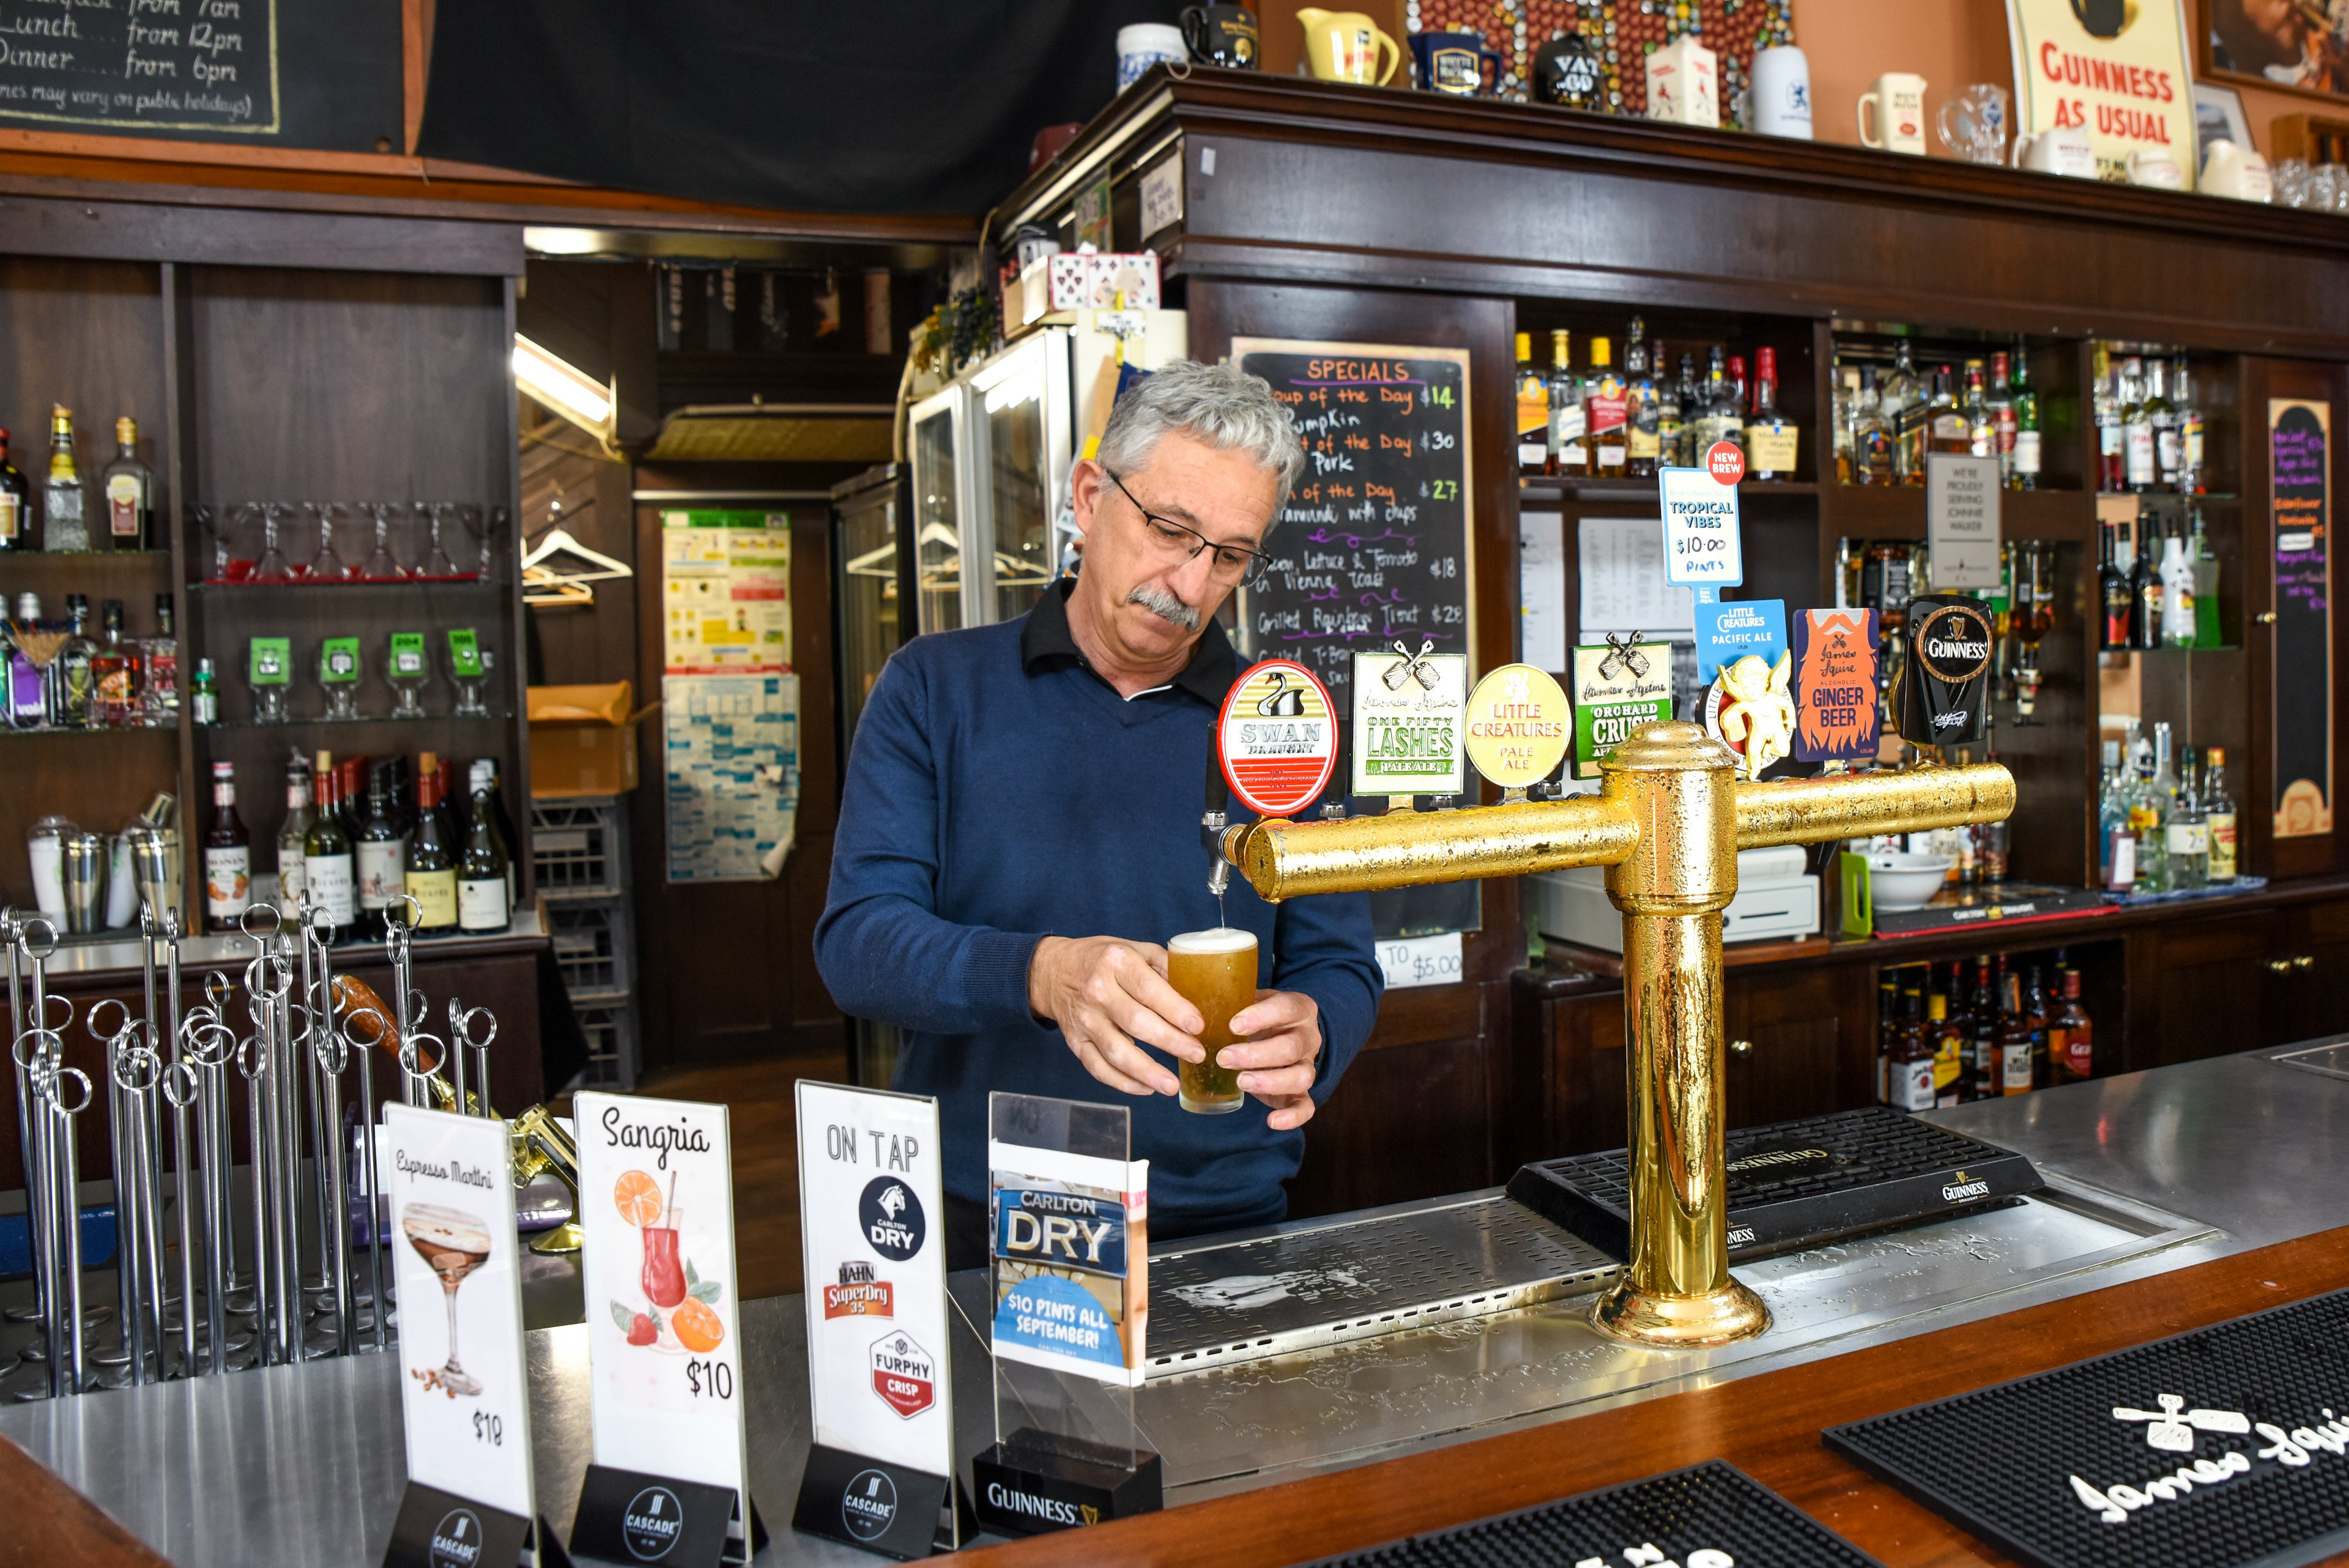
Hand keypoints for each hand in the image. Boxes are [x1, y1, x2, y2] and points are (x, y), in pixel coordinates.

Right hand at [1027, 935, 1203, 1096]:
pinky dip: (1122, 1082)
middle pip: (1136, 1022)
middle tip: (1197, 1054)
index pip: (1149, 989)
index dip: (1175, 1010)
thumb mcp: (1135, 949)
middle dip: (1170, 1042)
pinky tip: (1146, 1088)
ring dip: (1147, 1071)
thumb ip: (1166, 967)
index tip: (1198, 1026)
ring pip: (1117, 1052)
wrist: (1052, 970)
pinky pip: (1098, 1068)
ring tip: (1172, 1085)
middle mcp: (1097, 991)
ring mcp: (1085, 1020)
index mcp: (1116, 962)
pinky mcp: (1075, 1042)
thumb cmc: (1103, 959)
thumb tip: (1199, 991)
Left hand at [1223, 989, 1323, 1130]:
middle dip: (1256, 1055)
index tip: (1233, 1025)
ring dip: (1269, 1082)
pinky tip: (1271, 1121)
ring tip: (1241, 1082)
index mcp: (1298, 1008)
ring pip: (1300, 1077)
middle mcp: (1307, 1037)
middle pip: (1290, 1047)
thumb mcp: (1250, 1000)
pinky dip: (1292, 1117)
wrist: (1283, 1032)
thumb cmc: (1259, 1016)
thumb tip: (1194, 1005)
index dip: (1261, 1017)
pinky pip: (1306, 1106)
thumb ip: (1232, 1000)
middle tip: (1224, 1058)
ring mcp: (1307, 1065)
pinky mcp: (1302, 1091)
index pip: (1286, 1008)